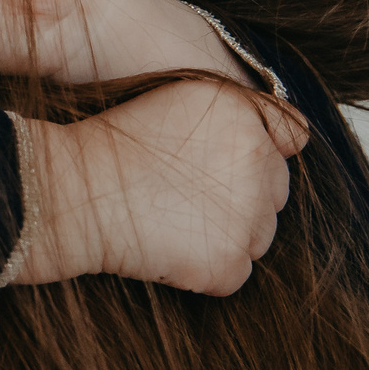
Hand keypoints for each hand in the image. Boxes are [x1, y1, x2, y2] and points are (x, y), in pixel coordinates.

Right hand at [10, 80, 310, 294]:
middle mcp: (260, 165)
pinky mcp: (229, 264)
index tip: (213, 164)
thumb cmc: (114, 142)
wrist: (73, 192)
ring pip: (259, 236)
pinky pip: (235, 273)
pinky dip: (207, 269)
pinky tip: (169, 248)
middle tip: (184, 199)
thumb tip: (295, 137)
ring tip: (174, 222)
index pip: (286, 141)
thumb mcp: (179, 96)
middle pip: (273, 194)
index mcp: (249, 117)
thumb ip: (241, 109)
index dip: (249, 155)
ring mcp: (249, 219)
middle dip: (240, 198)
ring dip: (227, 234)